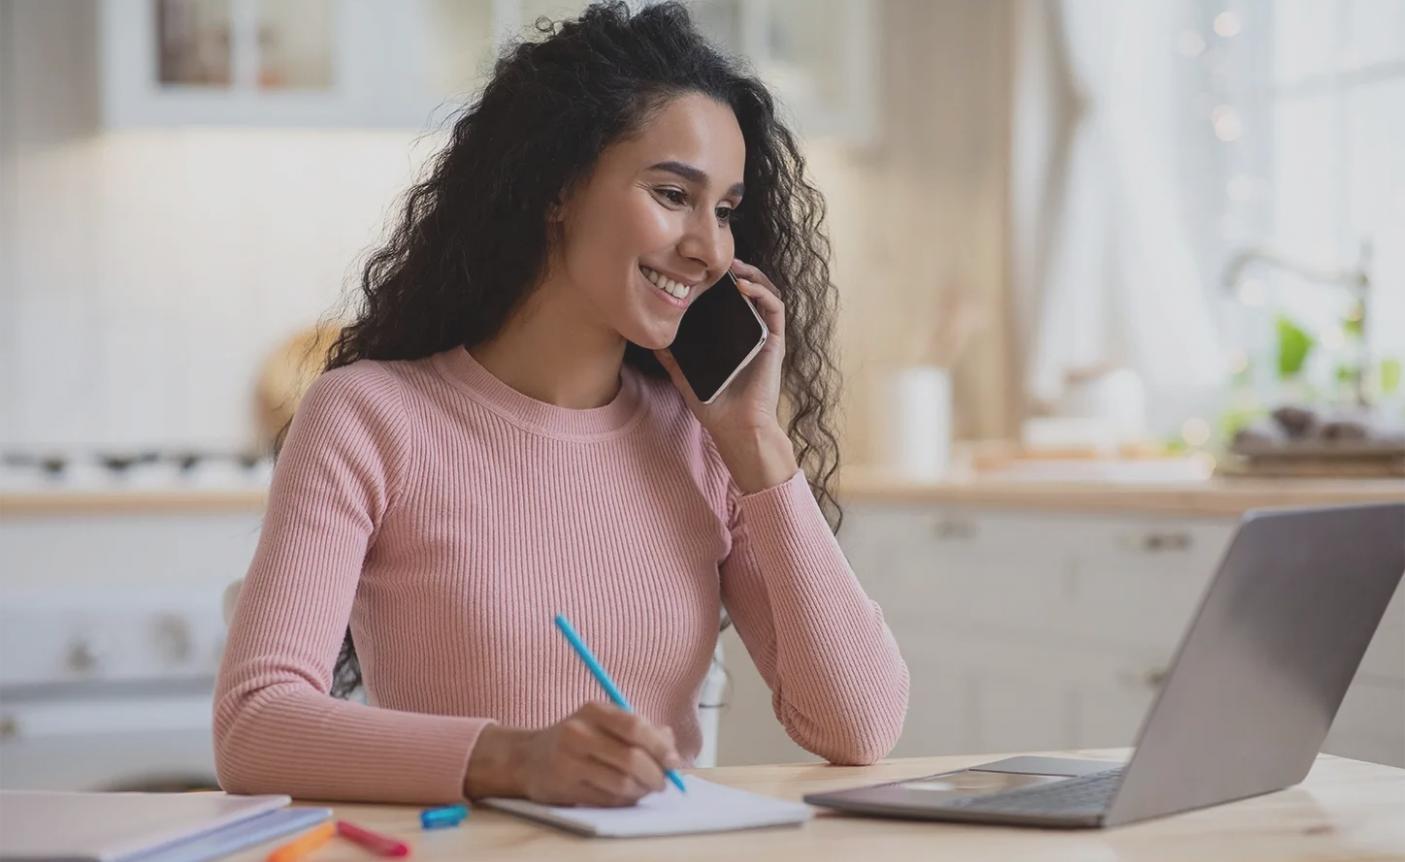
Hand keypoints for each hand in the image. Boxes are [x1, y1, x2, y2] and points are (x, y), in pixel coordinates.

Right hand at [464, 702, 681, 806]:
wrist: (526, 758)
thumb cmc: (577, 739)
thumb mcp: (604, 723)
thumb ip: (640, 729)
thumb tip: (672, 745)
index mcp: (594, 710)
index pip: (636, 727)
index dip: (660, 747)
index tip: (674, 762)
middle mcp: (579, 732)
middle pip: (632, 758)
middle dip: (656, 775)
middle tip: (663, 783)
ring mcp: (569, 760)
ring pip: (621, 782)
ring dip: (641, 791)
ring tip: (644, 789)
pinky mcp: (565, 787)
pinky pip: (607, 798)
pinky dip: (624, 800)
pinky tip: (625, 796)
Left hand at [655, 259, 798, 491]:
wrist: (737, 428)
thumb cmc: (715, 406)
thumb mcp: (686, 378)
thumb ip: (672, 359)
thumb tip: (653, 340)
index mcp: (732, 337)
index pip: (729, 301)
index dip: (720, 282)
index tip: (701, 269)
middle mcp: (750, 332)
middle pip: (749, 291)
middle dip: (736, 271)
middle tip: (718, 259)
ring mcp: (764, 336)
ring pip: (765, 293)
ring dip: (752, 275)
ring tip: (734, 266)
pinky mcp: (774, 342)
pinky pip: (775, 309)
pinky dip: (762, 293)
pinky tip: (744, 287)